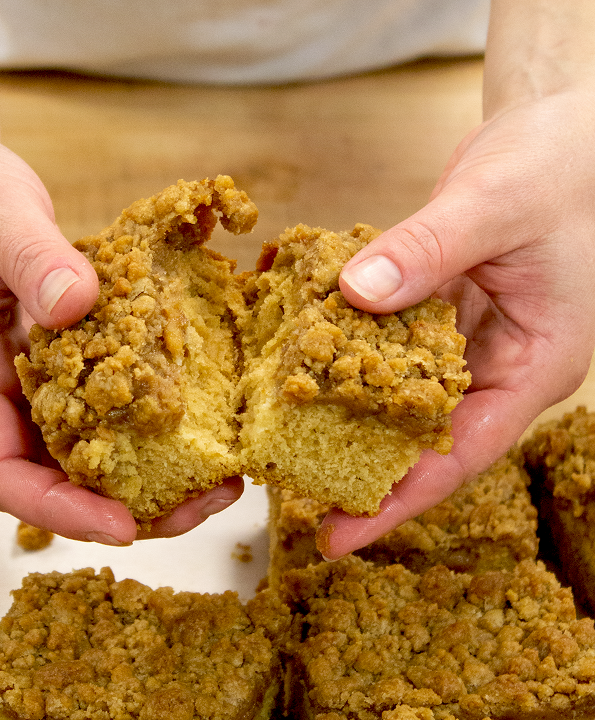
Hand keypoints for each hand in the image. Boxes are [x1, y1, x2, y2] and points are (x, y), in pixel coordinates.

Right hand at [0, 125, 242, 543]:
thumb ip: (29, 255)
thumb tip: (77, 304)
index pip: (0, 470)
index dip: (57, 510)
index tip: (123, 525)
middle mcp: (3, 387)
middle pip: (56, 478)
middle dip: (126, 505)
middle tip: (205, 502)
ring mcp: (35, 373)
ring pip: (87, 448)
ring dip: (149, 471)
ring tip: (219, 476)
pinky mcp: (66, 351)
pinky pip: (106, 401)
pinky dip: (149, 419)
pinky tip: (198, 417)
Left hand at [318, 88, 594, 558]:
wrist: (563, 129)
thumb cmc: (561, 164)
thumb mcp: (498, 205)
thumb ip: (430, 249)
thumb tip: (357, 292)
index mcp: (537, 363)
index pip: (467, 451)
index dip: (403, 497)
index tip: (342, 532)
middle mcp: (502, 363)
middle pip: (430, 437)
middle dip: (369, 469)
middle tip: (300, 497)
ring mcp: (469, 339)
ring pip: (405, 395)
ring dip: (354, 416)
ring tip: (292, 445)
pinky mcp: (440, 310)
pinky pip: (392, 343)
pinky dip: (354, 352)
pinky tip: (309, 364)